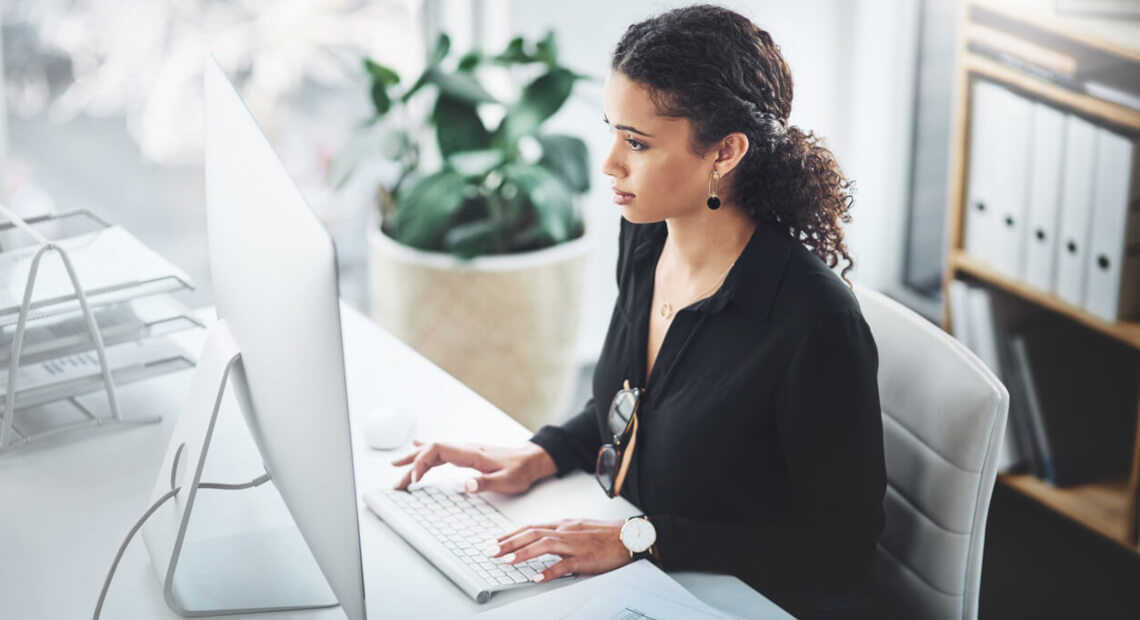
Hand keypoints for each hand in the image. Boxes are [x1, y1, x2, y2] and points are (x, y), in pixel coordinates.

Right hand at [391, 440, 555, 493]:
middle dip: (411, 464)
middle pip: (431, 451)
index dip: (422, 462)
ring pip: (434, 451)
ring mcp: (465, 450)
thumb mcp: (506, 481)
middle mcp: (465, 449)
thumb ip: (485, 483)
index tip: (416, 480)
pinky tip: (416, 450)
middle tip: (396, 481)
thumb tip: (465, 484)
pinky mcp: (467, 454)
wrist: (531, 460)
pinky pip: (441, 452)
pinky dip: (425, 453)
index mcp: (471, 454)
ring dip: (415, 459)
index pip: (438, 450)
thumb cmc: (520, 471)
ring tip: (396, 466)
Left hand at [488, 519, 631, 582]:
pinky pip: (564, 565)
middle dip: (509, 542)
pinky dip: (549, 571)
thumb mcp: (578, 528)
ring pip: (544, 545)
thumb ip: (559, 533)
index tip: (495, 542)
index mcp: (563, 524)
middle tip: (491, 551)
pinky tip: (537, 578)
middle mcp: (565, 531)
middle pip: (532, 533)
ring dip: (523, 553)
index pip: (531, 527)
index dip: (511, 534)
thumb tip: (540, 539)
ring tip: (507, 561)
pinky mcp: (584, 558)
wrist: (629, 537)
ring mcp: (574, 544)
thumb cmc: (605, 535)